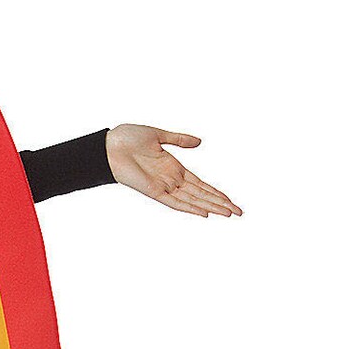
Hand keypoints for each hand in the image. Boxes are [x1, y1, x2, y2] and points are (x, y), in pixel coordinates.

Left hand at [105, 125, 240, 217]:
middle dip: (220, 203)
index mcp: (173, 168)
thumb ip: (180, 140)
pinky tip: (204, 213)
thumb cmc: (127, 139)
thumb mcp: (159, 135)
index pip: (201, 184)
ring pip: (193, 200)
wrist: (109, 145)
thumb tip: (199, 142)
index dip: (216, 192)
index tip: (231, 200)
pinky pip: (174, 202)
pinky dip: (189, 208)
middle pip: (201, 195)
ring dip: (211, 206)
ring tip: (229, 214)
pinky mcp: (153, 191)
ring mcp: (163, 186)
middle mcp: (171, 180)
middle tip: (239, 212)